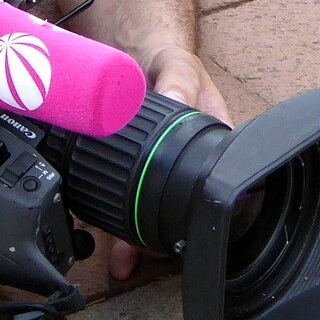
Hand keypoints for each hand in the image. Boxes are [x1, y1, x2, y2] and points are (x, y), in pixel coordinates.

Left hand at [103, 44, 231, 281]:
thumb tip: (175, 99)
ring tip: (124, 262)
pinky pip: (123, 204)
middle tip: (143, 256)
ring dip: (136, 242)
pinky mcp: (128, 173)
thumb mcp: (179, 67)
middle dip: (162, 241)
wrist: (139, 56)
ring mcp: (156, 174)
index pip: (210, 188)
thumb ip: (178, 81)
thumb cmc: (170, 65)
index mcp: (210, 147)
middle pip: (179, 213)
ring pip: (151, 217)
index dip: (197, 214)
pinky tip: (109, 247)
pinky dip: (115, 226)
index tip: (179, 231)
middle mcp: (186, 167)